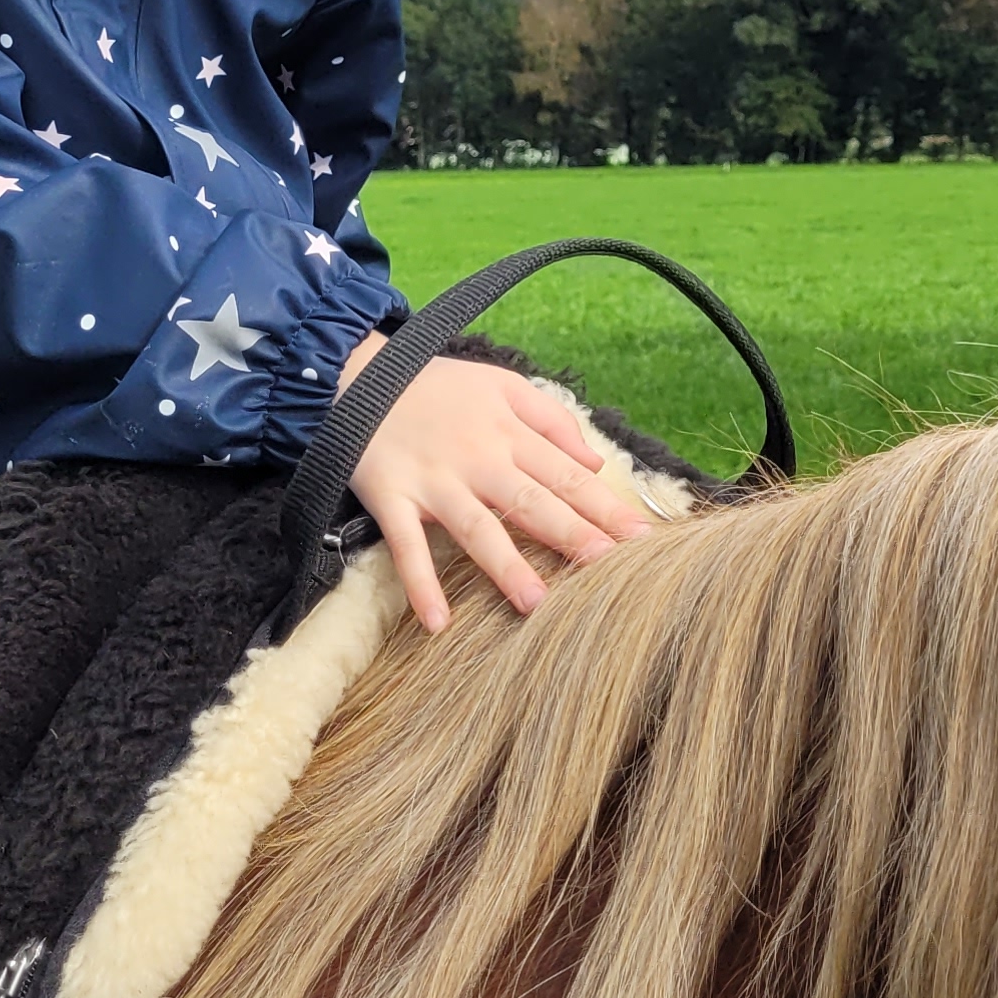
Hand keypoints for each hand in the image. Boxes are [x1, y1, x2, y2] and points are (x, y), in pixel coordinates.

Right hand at [342, 344, 653, 633]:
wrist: (356, 374)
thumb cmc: (437, 385)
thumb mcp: (501, 385)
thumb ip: (552, 420)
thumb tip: (595, 462)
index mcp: (507, 432)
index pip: (566, 475)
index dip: (605, 507)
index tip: (641, 538)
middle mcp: (477, 458)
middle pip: (532, 502)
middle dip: (572, 536)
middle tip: (609, 571)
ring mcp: (433, 481)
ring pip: (476, 528)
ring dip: (506, 566)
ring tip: (537, 604)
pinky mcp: (391, 498)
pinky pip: (406, 546)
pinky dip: (420, 583)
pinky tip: (438, 623)